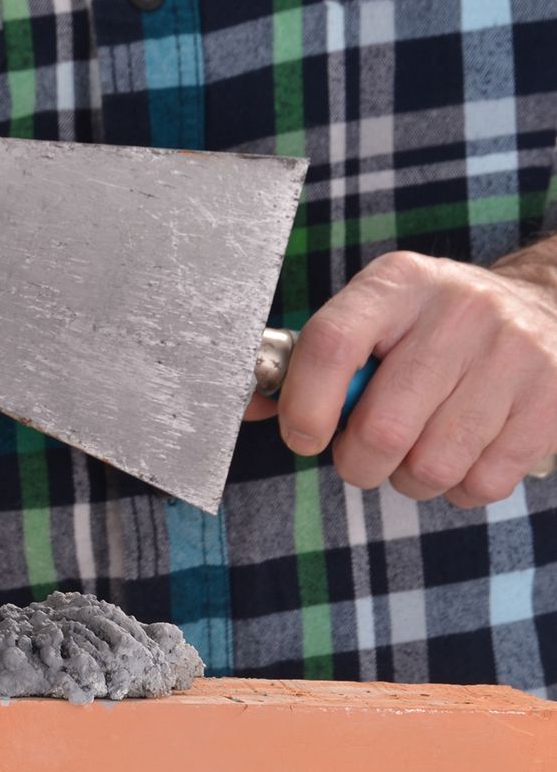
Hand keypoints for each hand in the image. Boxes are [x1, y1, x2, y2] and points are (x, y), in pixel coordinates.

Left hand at [253, 250, 556, 506]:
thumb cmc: (431, 329)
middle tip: (362, 454)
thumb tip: (246, 408)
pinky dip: (458, 488)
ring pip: (431, 465)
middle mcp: (458, 310)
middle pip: (382, 428)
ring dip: (408, 479)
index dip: (305, 405)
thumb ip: (309, 363)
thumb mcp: (373, 320)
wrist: (547, 309)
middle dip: (357, 462)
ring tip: (415, 451)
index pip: (330, 345)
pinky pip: (481, 482)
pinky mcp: (550, 400)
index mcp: (396, 284)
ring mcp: (513, 354)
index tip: (303, 437)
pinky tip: (462, 454)